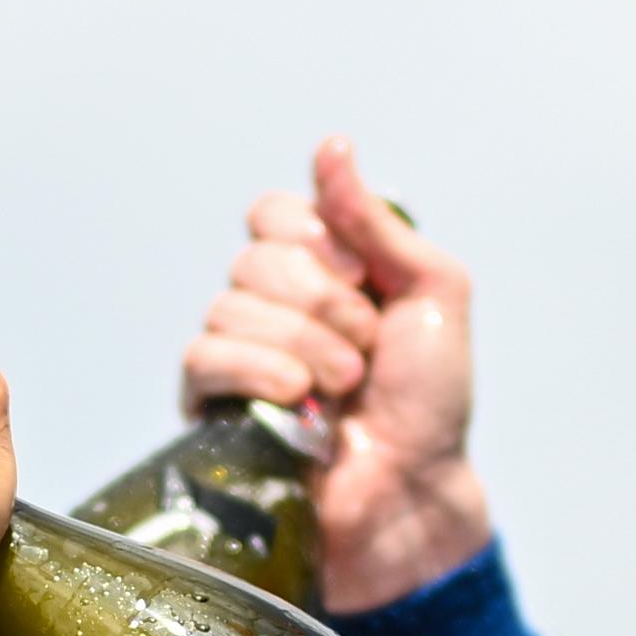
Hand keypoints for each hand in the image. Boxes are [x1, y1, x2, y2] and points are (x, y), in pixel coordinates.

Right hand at [176, 137, 495, 612]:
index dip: (315, 236)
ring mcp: (238, 358)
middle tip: (365, 349)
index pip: (272, 213)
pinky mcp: (213, 408)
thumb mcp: (433, 292)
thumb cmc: (431, 402)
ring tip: (344, 388)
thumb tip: (331, 147)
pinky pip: (202, 356)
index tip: (362, 277)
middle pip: (255, 256)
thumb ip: (377, 222)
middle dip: (323, 301)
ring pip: (230, 306)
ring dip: (304, 344)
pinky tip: (298, 397)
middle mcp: (270, 308)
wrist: (415, 488)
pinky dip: (256, 368)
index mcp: (317, 271)